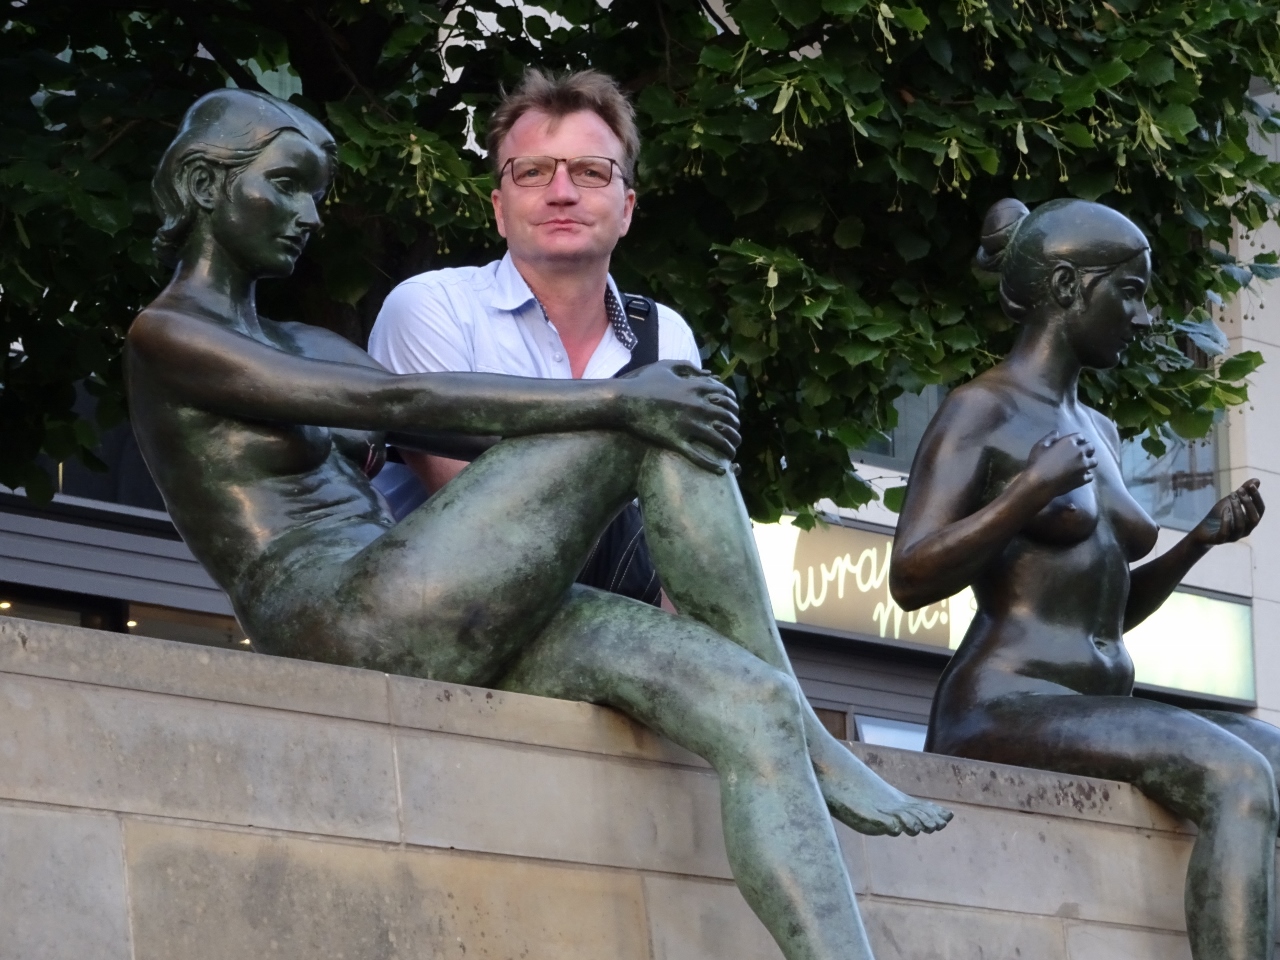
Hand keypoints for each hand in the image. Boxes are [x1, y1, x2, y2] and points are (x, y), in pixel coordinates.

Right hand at [615, 361, 740, 472]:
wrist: (621, 401)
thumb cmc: (641, 382)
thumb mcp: (666, 366)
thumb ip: (689, 367)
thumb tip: (709, 373)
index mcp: (696, 387)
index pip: (726, 397)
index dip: (734, 406)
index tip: (734, 413)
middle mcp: (696, 406)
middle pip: (727, 419)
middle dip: (735, 428)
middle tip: (736, 434)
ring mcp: (687, 425)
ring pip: (719, 440)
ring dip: (729, 448)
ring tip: (731, 453)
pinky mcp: (675, 441)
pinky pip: (699, 457)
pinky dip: (712, 465)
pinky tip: (721, 470)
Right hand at [1024, 431, 1096, 500]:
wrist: (1039, 484)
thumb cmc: (1037, 463)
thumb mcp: (1039, 446)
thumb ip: (1049, 438)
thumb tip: (1057, 432)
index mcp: (1069, 442)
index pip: (1080, 437)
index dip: (1077, 440)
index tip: (1074, 443)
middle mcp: (1080, 452)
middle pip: (1091, 447)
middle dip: (1086, 449)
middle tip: (1080, 453)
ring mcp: (1083, 467)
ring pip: (1094, 461)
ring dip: (1089, 461)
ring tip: (1082, 464)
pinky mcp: (1083, 479)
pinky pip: (1091, 475)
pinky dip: (1087, 474)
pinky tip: (1081, 475)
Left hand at [1193, 479, 1263, 545]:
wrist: (1203, 531)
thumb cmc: (1220, 515)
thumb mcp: (1231, 501)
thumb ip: (1243, 492)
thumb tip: (1256, 480)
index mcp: (1250, 521)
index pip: (1260, 510)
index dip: (1257, 498)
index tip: (1251, 486)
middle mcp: (1245, 530)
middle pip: (1254, 519)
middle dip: (1248, 504)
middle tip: (1239, 491)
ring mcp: (1233, 537)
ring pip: (1240, 526)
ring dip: (1237, 510)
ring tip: (1231, 497)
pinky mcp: (1220, 540)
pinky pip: (1225, 533)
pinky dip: (1226, 521)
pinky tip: (1224, 510)